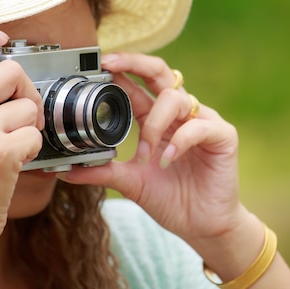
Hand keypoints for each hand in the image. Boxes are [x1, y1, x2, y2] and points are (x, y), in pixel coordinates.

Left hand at [57, 52, 244, 243]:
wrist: (202, 226)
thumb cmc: (171, 200)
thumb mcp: (131, 184)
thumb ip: (104, 172)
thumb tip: (66, 170)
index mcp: (156, 119)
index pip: (137, 84)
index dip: (119, 71)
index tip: (97, 65)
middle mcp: (179, 114)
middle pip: (160, 72)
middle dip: (135, 62)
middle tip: (110, 64)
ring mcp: (202, 121)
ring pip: (175, 99)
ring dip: (153, 124)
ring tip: (145, 155)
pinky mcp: (223, 135)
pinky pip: (199, 126)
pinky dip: (180, 140)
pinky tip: (168, 158)